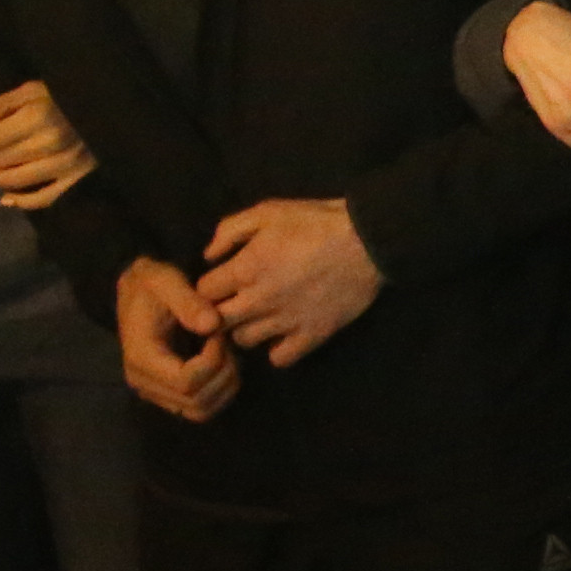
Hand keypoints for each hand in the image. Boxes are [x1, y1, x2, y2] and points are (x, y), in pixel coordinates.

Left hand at [0, 80, 95, 211]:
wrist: (112, 103)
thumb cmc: (67, 91)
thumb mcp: (31, 89)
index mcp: (35, 117)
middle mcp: (48, 144)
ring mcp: (65, 164)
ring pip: (17, 181)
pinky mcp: (78, 177)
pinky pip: (45, 198)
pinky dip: (22, 202)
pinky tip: (6, 200)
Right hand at [116, 251, 239, 421]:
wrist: (135, 293)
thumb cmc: (150, 285)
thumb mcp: (166, 280)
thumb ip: (188, 301)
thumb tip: (212, 325)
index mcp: (141, 357)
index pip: (185, 382)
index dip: (212, 362)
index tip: (217, 334)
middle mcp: (144, 383)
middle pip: (195, 401)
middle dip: (222, 373)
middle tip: (224, 342)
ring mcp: (155, 393)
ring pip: (201, 411)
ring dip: (224, 385)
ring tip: (225, 353)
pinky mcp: (167, 395)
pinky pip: (200, 409)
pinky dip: (220, 391)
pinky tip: (222, 363)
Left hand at [202, 197, 383, 365]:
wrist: (368, 241)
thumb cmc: (315, 221)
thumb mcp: (267, 211)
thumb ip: (229, 231)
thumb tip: (208, 256)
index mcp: (245, 269)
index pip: (203, 292)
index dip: (210, 286)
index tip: (222, 282)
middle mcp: (259, 301)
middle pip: (218, 321)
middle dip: (221, 311)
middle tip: (235, 302)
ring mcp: (285, 322)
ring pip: (244, 341)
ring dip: (246, 329)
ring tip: (259, 317)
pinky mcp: (311, 336)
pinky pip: (279, 358)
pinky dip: (277, 349)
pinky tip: (283, 334)